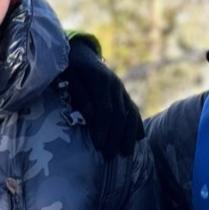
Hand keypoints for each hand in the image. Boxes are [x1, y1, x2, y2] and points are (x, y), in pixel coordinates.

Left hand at [63, 34, 143, 160]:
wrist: (80, 53)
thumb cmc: (69, 69)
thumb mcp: (69, 79)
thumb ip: (79, 96)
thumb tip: (91, 116)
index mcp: (101, 81)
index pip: (105, 110)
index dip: (103, 129)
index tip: (99, 146)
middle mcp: (115, 85)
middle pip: (119, 115)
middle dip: (115, 137)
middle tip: (109, 156)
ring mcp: (121, 89)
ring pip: (130, 113)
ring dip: (128, 135)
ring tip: (126, 153)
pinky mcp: (123, 93)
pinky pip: (133, 109)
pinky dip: (137, 124)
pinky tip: (139, 138)